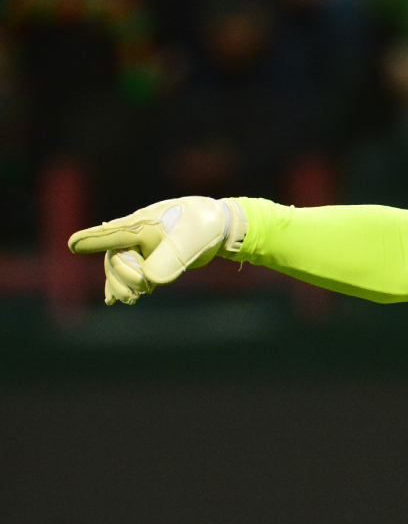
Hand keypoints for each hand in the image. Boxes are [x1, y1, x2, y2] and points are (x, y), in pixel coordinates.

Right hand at [68, 197, 242, 304]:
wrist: (219, 227)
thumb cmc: (204, 225)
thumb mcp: (191, 240)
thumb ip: (171, 257)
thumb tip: (150, 280)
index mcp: (141, 224)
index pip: (111, 234)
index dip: (91, 240)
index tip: (73, 245)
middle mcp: (134, 236)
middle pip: (114, 260)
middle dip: (123, 278)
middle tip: (140, 291)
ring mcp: (140, 248)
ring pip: (118, 270)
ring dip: (121, 286)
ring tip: (132, 298)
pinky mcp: (149, 260)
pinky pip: (127, 275)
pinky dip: (122, 287)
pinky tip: (115, 299)